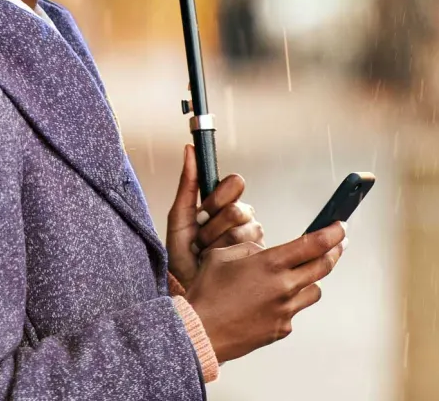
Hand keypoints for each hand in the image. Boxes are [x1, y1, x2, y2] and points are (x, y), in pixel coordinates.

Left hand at [166, 145, 264, 288]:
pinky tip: (221, 264)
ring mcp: (252, 237)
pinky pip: (249, 250)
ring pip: (243, 231)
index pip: (235, 183)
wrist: (187, 289)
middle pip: (238, 210)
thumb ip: (187, 183)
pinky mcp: (259, 256)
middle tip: (200, 240)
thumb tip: (189, 149)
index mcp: (224, 203)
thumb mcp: (179, 218)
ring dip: (217, 246)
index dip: (218, 199)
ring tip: (207, 255)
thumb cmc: (181, 257)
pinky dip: (227, 258)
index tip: (203, 212)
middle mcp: (242, 217)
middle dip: (213, 228)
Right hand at [184, 222, 346, 361]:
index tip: (340, 228)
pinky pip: (294, 311)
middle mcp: (283, 287)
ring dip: (311, 280)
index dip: (332, 234)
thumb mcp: (222, 256)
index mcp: (270, 264)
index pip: (313, 244)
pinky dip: (289, 303)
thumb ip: (249, 249)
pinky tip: (271, 302)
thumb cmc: (206, 294)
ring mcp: (285, 310)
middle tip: (339, 245)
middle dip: (335, 252)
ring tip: (300, 275)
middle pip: (323, 267)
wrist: (200, 332)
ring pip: (313, 290)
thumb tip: (264, 252)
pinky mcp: (281, 329)